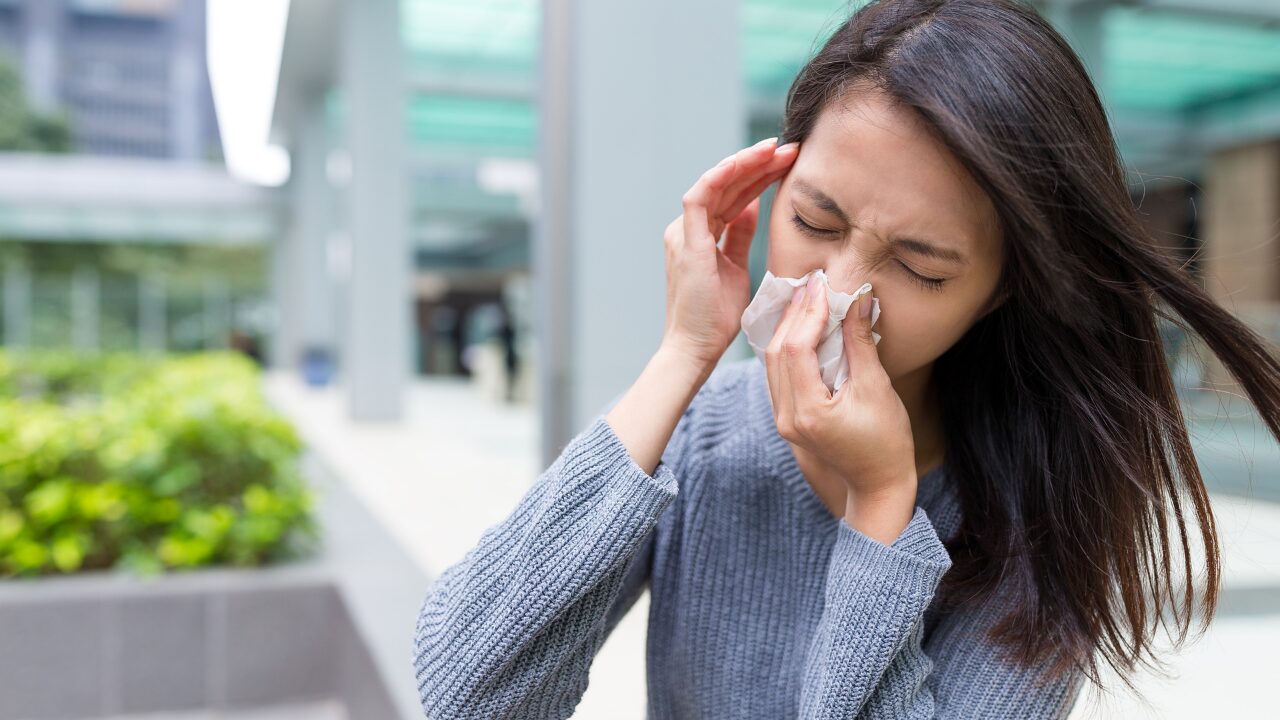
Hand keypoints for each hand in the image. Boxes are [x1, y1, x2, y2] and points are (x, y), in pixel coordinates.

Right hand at [660, 137, 799, 370]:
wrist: (696, 348)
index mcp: (701, 236)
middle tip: (789, 148)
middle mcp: (689, 230)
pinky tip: (743, 161)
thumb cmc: (716, 319)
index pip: (733, 196)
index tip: (790, 164)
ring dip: (746, 164)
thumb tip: (753, 210)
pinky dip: (719, 176)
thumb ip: (739, 238)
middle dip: (759, 164)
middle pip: (727, 186)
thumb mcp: (736, 269)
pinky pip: (700, 197)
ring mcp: (684, 233)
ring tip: (775, 149)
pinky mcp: (685, 242)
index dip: (760, 177)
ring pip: (716, 184)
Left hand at [763, 274, 917, 541]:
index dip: (808, 313)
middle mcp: (786, 416)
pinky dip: (787, 348)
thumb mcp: (877, 389)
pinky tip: (801, 328)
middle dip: (793, 315)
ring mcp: (782, 420)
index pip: (796, 349)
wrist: (878, 486)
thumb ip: (861, 344)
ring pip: (772, 363)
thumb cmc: (886, 442)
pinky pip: (778, 376)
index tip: (822, 287)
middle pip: (776, 353)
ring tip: (805, 298)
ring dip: (787, 328)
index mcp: (808, 412)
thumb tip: (858, 300)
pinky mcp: (787, 419)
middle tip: (810, 284)